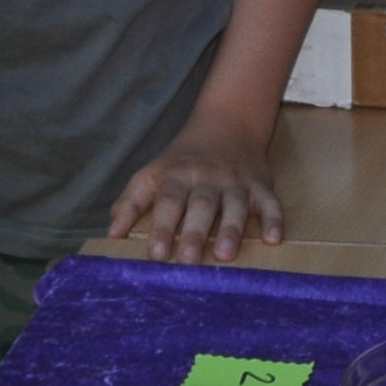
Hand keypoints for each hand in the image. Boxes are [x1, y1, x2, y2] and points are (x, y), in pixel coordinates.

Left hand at [108, 127, 285, 262]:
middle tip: (187, 260)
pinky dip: (274, 219)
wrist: (228, 124)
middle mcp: (207, 178)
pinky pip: (270, 201)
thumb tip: (111, 235)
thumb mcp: (152, 173)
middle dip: (194, 232)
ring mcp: (236, 181)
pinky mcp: (261, 185)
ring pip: (235, 205)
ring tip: (225, 255)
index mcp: (177, 176)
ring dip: (231, 229)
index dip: (162, 227)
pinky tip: (274, 238)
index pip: (168, 201)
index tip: (155, 254)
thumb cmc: (183, 160)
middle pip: (201, 205)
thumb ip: (131, 203)